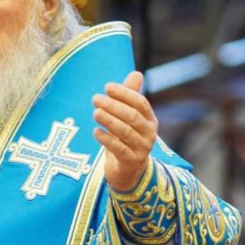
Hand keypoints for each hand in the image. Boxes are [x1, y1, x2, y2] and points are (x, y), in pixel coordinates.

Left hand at [92, 70, 156, 193]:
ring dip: (109, 121)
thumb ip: (130, 96)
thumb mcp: (129, 117)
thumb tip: (136, 73)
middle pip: (132, 116)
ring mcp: (142, 149)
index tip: (107, 86)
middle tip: (95, 99)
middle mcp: (149, 133)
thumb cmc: (126, 139)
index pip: (140, 103)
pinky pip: (119, 149)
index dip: (124, 93)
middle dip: (113, 106)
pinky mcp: (132, 162)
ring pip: (126, 132)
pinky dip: (107, 140)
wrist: (128, 170)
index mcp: (149, 119)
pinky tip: (96, 132)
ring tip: (95, 113)